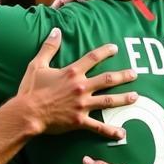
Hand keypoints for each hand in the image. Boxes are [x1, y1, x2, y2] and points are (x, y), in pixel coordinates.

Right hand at [16, 29, 136, 139]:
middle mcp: (81, 87)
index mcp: (72, 72)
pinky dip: (110, 131)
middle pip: (107, 79)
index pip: (93, 58)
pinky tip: (122, 133)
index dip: (105, 51)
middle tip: (134, 74)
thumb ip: (49, 47)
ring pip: (108, 100)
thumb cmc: (31, 90)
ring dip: (123, 98)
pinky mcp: (80, 121)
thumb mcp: (37, 65)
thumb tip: (56, 30)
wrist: (27, 113)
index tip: (115, 48)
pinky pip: (98, 126)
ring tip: (136, 96)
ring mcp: (82, 105)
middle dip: (123, 76)